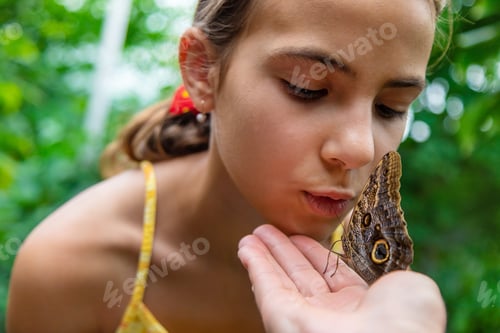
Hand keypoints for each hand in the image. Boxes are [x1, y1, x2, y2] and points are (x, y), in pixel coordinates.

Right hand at [238, 225, 445, 332]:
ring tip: (251, 235)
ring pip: (280, 282)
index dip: (313, 253)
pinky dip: (256, 266)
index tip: (298, 237)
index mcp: (362, 307)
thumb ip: (392, 278)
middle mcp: (332, 315)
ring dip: (263, 256)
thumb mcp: (411, 290)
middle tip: (266, 230)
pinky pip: (268, 290)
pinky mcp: (285, 321)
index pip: (330, 275)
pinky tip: (247, 247)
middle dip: (283, 252)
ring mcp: (307, 320)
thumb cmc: (408, 322)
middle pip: (300, 277)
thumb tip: (384, 278)